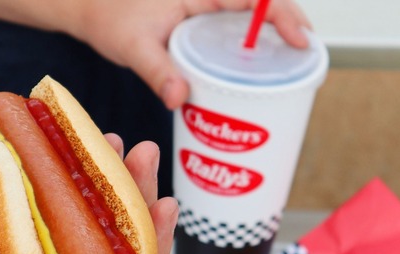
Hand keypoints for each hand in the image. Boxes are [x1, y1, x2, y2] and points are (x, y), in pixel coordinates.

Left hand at [64, 0, 311, 108]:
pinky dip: (257, 44)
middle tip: (309, 58)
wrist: (91, 9)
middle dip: (292, 25)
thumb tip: (180, 98)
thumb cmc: (109, 17)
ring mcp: (208, 7)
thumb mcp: (133, 46)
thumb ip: (157, 71)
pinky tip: (265, 68)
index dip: (284, 14)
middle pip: (263, 3)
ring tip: (297, 64)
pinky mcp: (204, 21)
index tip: (301, 39)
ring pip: (254, 14)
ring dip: (278, 34)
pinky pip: (239, 27)